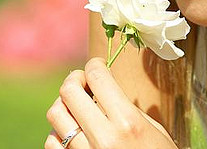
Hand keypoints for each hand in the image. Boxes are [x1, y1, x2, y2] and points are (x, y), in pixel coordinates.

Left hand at [45, 57, 176, 148]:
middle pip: (69, 91)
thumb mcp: (155, 132)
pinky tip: (72, 132)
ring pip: (55, 114)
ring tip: (77, 107)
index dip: (95, 65)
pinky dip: (58, 133)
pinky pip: (51, 143)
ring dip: (64, 105)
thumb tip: (104, 88)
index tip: (97, 66)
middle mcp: (103, 138)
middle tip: (82, 81)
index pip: (98, 76)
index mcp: (128, 123)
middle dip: (74, 80)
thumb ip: (128, 109)